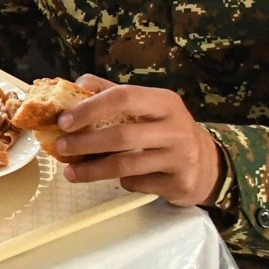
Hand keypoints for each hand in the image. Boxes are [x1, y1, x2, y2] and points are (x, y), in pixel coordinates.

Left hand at [53, 75, 225, 205]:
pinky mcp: (180, 184)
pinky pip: (138, 184)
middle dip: (85, 143)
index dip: (90, 108)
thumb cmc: (165, 129)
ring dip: (92, 170)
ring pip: (126, 166)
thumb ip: (112, 93)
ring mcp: (181, 158)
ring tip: (70, 173)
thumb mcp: (147, 106)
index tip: (64, 121)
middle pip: (121, 136)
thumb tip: (76, 84)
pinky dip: (121, 182)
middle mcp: (177, 128)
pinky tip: (113, 179)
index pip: (123, 97)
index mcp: (165, 102)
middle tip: (61, 147)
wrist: (207, 164)